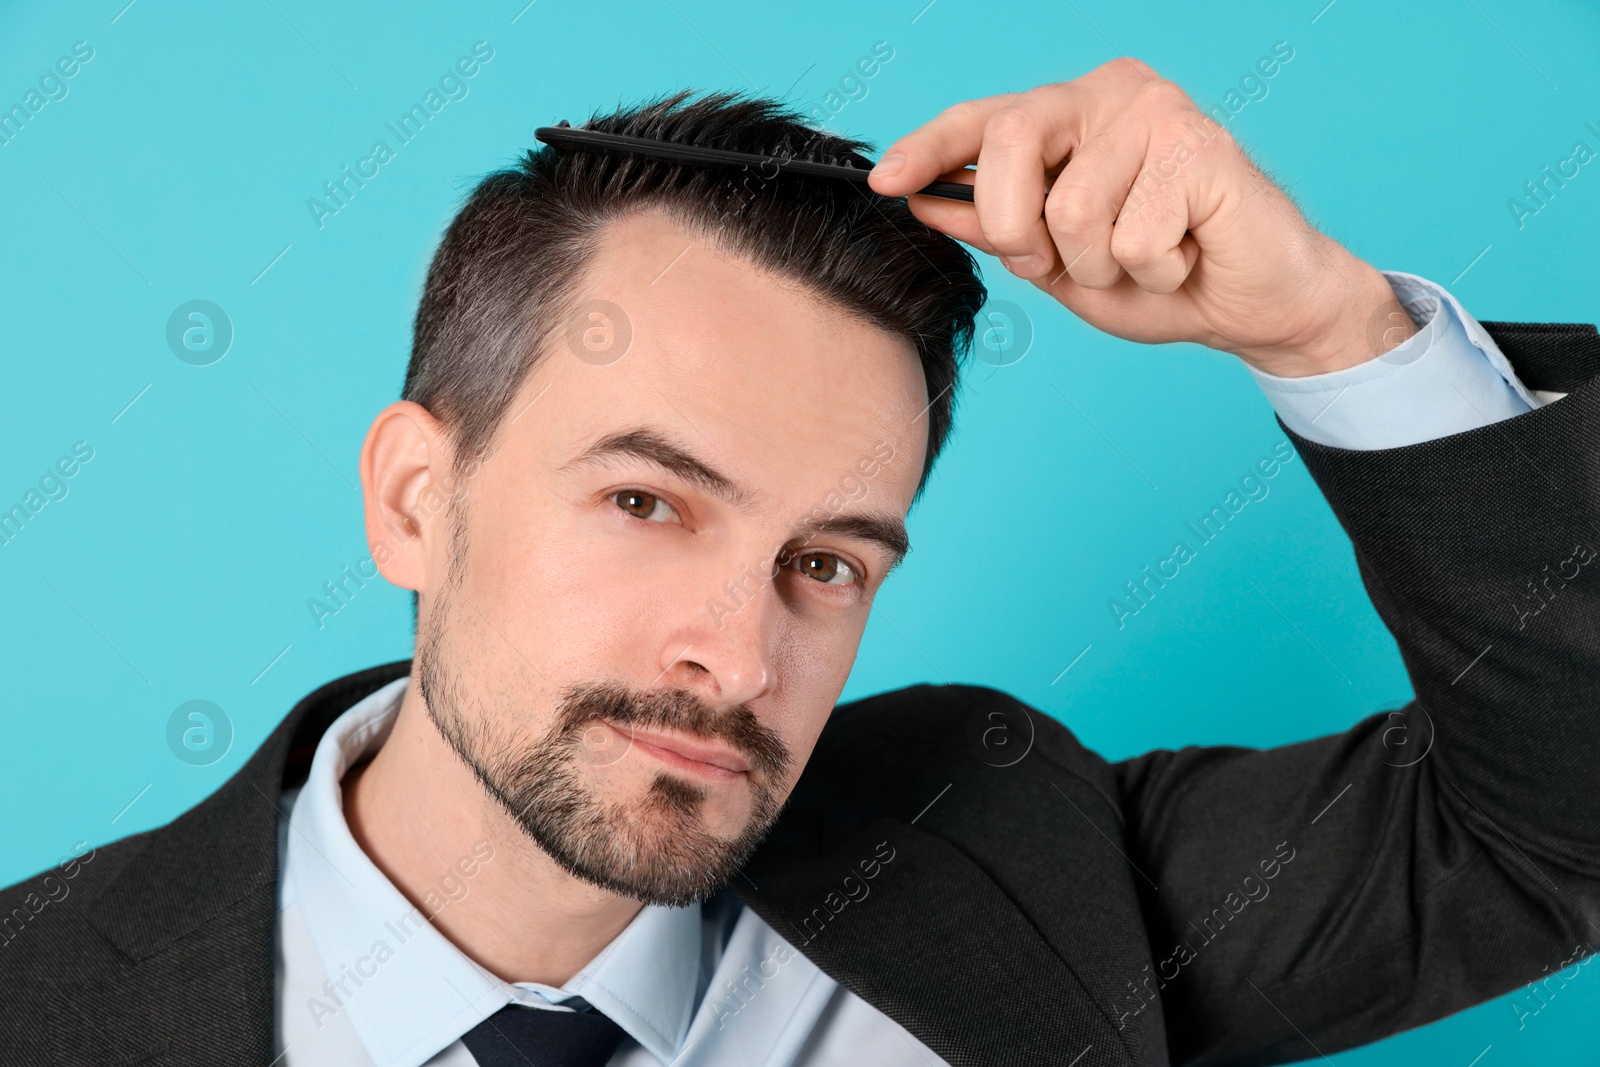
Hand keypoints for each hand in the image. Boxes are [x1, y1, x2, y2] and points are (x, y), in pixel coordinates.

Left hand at [867, 58, 1415, 377]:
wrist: (1255, 307)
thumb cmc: (1160, 278)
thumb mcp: (1058, 262)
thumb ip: (997, 228)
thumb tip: (922, 201)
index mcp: (1072, 113)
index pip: (984, 119)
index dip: (929, 149)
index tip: (884, 182)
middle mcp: (1111, 93)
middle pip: (1010, 146)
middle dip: (1020, 230)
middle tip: (1062, 262)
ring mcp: (1158, 111)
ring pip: (1070, 210)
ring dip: (1101, 268)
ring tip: (1144, 262)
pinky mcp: (1201, 145)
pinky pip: (1130, 237)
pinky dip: (1153, 272)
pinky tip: (1185, 256)